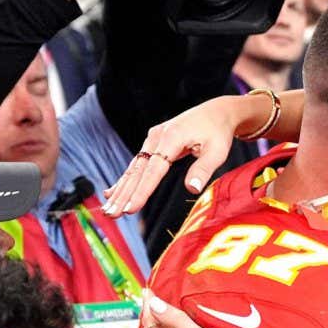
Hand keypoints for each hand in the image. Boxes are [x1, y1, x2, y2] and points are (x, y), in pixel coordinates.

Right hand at [103, 95, 243, 216]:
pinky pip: (138, 164)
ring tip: (109, 210)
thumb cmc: (218, 133)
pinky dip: (126, 180)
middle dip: (123, 195)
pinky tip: (112, 193)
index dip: (141, 191)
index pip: (153, 170)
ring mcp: (152, 138)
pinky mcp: (153, 142)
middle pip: (137, 171)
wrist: (217, 112)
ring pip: (134, 168)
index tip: (130, 208)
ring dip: (121, 190)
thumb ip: (203, 169)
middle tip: (111, 215)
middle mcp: (157, 136)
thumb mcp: (217, 152)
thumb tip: (192, 189)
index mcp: (171, 138)